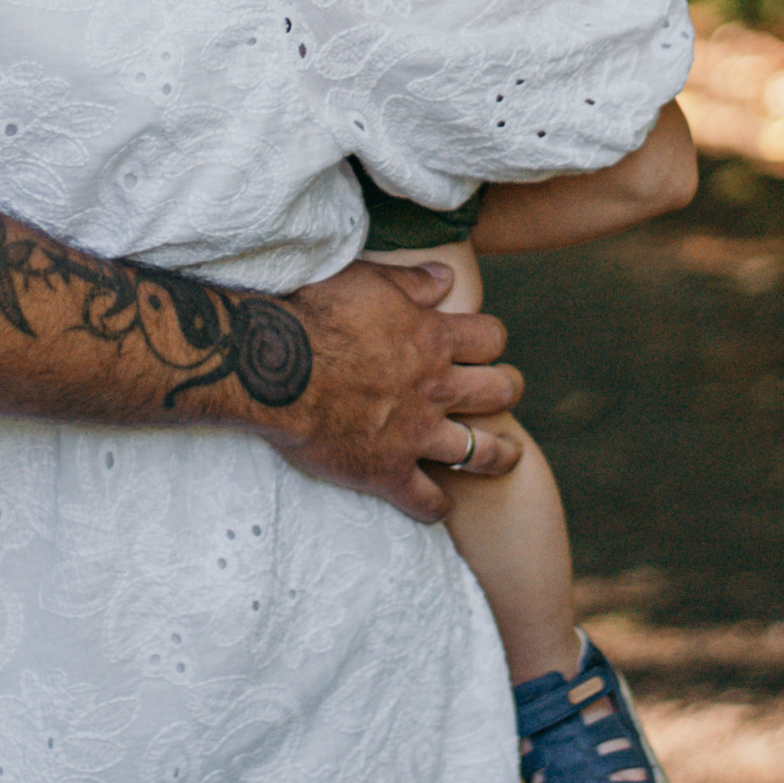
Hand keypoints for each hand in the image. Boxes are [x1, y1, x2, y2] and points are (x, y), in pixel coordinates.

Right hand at [269, 256, 522, 524]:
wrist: (275, 366)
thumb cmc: (315, 313)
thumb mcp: (367, 280)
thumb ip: (413, 282)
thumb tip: (448, 276)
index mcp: (432, 338)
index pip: (490, 338)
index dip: (492, 341)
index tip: (485, 346)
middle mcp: (434, 387)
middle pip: (498, 391)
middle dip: (508, 389)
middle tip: (505, 391)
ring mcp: (415, 433)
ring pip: (479, 451)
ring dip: (499, 454)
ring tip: (508, 455)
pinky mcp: (387, 471)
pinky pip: (427, 500)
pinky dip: (437, 506)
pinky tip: (440, 506)